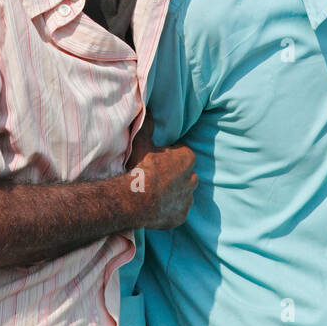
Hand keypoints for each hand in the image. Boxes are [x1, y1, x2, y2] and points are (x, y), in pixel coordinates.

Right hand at [127, 110, 196, 228]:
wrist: (133, 199)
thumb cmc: (139, 168)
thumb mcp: (142, 143)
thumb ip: (148, 126)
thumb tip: (149, 109)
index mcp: (187, 158)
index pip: (182, 154)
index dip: (169, 158)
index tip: (157, 161)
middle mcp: (193, 178)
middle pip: (185, 174)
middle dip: (175, 175)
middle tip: (156, 177)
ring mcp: (188, 199)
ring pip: (183, 193)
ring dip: (173, 192)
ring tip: (154, 193)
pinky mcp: (182, 216)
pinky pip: (177, 210)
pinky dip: (169, 209)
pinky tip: (156, 207)